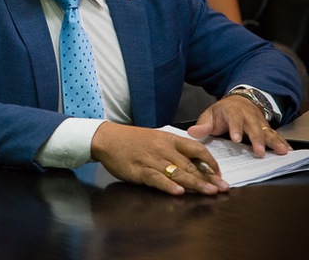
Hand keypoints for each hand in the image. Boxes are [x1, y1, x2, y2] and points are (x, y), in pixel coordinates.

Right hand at [91, 122, 229, 195]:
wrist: (107, 138)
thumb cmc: (132, 140)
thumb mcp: (156, 139)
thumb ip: (174, 150)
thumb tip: (196, 163)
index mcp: (169, 139)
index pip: (197, 149)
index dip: (210, 162)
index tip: (219, 174)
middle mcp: (164, 149)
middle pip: (190, 165)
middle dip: (208, 178)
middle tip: (224, 189)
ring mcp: (152, 160)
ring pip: (177, 173)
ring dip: (195, 184)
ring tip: (210, 192)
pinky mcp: (139, 171)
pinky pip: (156, 179)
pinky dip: (168, 186)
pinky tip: (178, 192)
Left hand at [187, 96, 291, 156]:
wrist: (239, 102)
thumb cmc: (223, 112)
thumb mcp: (210, 115)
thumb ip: (202, 126)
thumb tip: (192, 132)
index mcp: (232, 111)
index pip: (234, 119)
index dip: (236, 128)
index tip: (236, 139)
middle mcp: (247, 115)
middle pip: (253, 126)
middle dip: (257, 138)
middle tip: (258, 151)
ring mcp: (258, 121)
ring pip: (266, 130)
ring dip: (273, 141)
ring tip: (279, 150)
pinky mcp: (266, 127)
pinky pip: (274, 134)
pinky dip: (281, 141)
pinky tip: (285, 149)